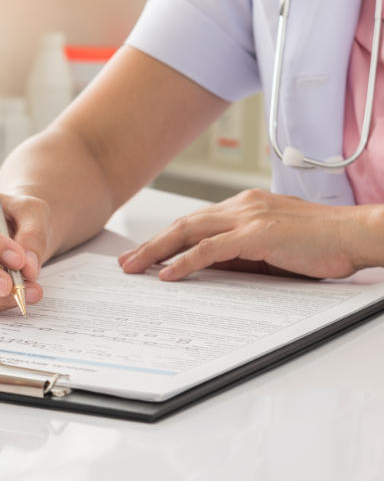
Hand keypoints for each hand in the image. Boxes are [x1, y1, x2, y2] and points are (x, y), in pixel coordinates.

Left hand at [119, 189, 362, 280]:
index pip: (195, 223)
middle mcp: (240, 207)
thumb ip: (238, 253)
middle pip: (184, 225)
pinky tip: (168, 273)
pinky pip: (211, 249)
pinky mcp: (257, 233)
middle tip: (127, 262)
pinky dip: (186, 261)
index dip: (166, 239)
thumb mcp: (269, 248)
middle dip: (151, 245)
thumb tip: (207, 268)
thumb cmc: (319, 244)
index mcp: (243, 207)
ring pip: (189, 232)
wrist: (354, 235)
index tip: (146, 255)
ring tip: (135, 268)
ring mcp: (248, 217)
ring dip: (157, 251)